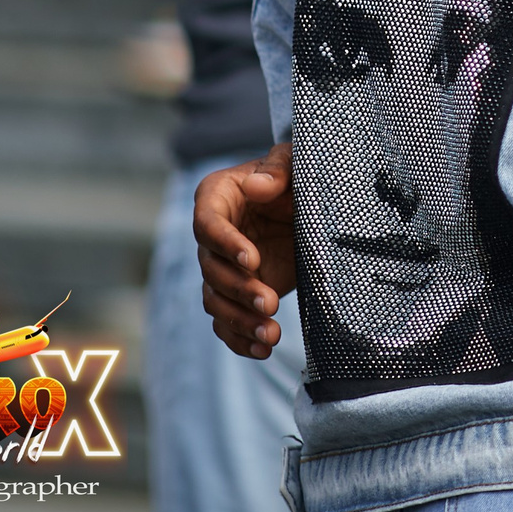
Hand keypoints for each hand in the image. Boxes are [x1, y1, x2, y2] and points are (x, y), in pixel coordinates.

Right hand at [197, 141, 296, 358]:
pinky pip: (226, 322)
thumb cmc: (295, 173)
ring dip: (240, 321)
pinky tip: (263, 350)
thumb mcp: (294, 161)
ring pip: (216, 301)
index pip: (207, 224)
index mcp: (217, 197)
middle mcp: (212, 236)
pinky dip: (240, 339)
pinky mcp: (237, 293)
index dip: (226, 244)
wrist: (304, 201)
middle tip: (271, 301)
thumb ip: (278, 168)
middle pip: (211, 269)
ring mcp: (223, 268)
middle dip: (239, 289)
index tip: (253, 260)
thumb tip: (257, 185)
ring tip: (272, 335)